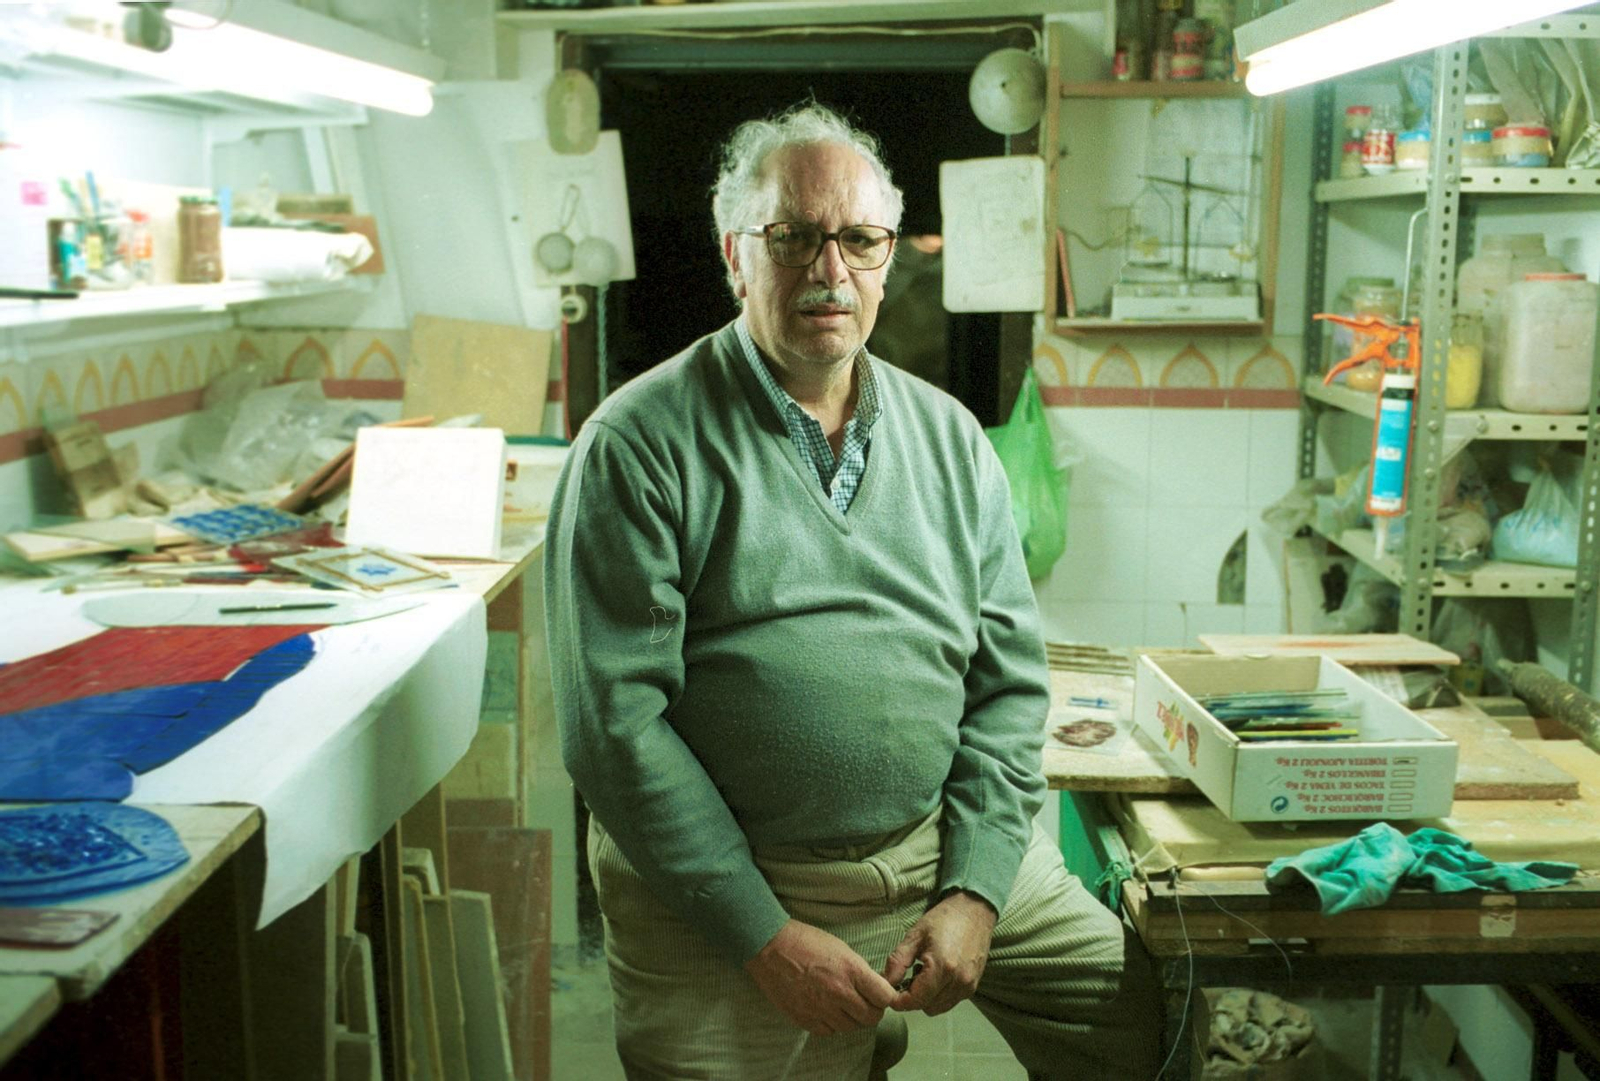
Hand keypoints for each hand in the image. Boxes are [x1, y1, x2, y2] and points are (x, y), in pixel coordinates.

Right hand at [744, 920, 897, 1035]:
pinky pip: (828, 1031)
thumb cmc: (805, 940)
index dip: (885, 997)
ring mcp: (821, 1008)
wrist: (770, 946)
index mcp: (851, 971)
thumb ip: (859, 970)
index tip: (881, 995)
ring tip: (844, 1006)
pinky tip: (827, 1010)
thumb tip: (873, 986)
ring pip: (850, 1028)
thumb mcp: (841, 948)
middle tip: (865, 1003)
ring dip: (852, 1019)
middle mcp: (839, 993)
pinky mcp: (804, 1018)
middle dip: (872, 1011)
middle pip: (870, 1018)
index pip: (884, 997)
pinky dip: (831, 1024)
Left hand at [884, 890, 996, 1015]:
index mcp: (943, 967)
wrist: (974, 911)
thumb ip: (897, 961)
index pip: (916, 1000)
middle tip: (906, 978)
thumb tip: (886, 983)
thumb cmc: (943, 919)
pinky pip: (949, 1002)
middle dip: (912, 998)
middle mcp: (959, 981)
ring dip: (926, 998)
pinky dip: (938, 995)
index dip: (899, 1001)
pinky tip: (936, 976)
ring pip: (938, 1007)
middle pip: (926, 1006)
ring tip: (922, 974)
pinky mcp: (973, 987)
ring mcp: (968, 986)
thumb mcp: (914, 935)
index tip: (890, 993)